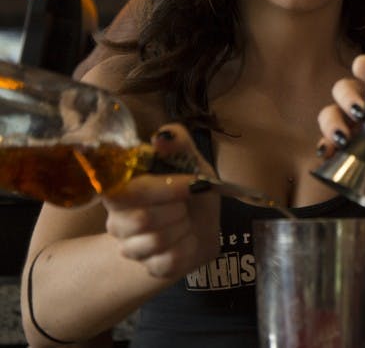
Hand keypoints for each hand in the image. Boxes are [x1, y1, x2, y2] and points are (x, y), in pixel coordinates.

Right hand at [103, 124, 219, 278]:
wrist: (205, 226)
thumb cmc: (191, 190)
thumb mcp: (191, 161)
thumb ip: (177, 143)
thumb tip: (161, 137)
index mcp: (121, 189)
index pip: (127, 192)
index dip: (163, 189)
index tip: (190, 183)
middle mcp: (117, 220)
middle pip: (141, 220)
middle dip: (177, 209)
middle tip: (186, 204)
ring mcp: (130, 248)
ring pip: (155, 242)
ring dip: (183, 228)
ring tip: (185, 220)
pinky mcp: (150, 268)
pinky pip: (169, 262)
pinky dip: (189, 248)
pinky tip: (188, 239)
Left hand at [316, 54, 364, 184]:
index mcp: (357, 144)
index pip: (330, 143)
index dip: (325, 146)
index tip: (329, 152)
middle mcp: (358, 119)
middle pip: (330, 115)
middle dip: (331, 125)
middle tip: (344, 136)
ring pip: (343, 90)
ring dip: (345, 98)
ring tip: (361, 110)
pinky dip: (364, 67)